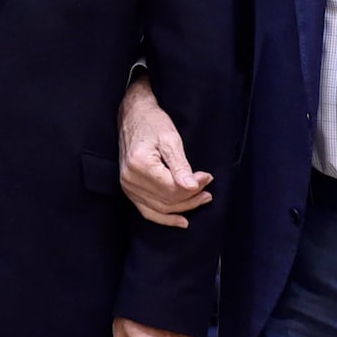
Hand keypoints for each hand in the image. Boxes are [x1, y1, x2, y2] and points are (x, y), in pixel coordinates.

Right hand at [119, 75, 211, 227]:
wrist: (133, 116)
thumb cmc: (153, 123)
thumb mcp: (170, 139)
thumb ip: (181, 165)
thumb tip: (193, 187)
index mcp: (140, 165)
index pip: (172, 188)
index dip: (193, 187)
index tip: (208, 178)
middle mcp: (130, 180)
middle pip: (166, 200)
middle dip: (191, 198)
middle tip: (208, 190)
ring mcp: (127, 186)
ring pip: (159, 208)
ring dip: (182, 208)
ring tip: (202, 200)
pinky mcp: (129, 189)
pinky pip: (147, 211)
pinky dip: (165, 218)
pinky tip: (181, 220)